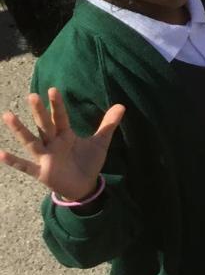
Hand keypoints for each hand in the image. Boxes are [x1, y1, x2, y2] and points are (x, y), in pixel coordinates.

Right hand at [0, 89, 123, 202]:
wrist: (84, 186)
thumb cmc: (87, 161)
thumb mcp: (100, 143)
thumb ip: (108, 124)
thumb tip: (122, 105)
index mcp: (65, 135)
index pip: (61, 117)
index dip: (58, 105)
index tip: (53, 89)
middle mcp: (52, 143)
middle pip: (45, 126)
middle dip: (39, 112)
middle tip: (32, 95)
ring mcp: (45, 157)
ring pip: (31, 142)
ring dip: (20, 130)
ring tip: (8, 115)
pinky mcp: (42, 173)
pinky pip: (26, 166)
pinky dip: (14, 161)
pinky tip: (1, 154)